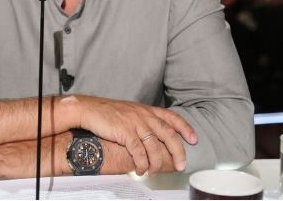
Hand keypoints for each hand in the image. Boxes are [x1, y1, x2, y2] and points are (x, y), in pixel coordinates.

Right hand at [71, 95, 195, 175]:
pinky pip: (138, 152)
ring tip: (153, 172)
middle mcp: (144, 115)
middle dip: (178, 152)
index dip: (185, 128)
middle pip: (169, 134)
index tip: (194, 139)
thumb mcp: (130, 112)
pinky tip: (140, 169)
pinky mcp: (125, 133)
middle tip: (180, 165)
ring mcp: (135, 123)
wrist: (89, 109)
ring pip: (154, 147)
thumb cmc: (108, 112)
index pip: (172, 117)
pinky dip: (141, 164)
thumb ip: (144, 120)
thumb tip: (155, 135)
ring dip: (156, 163)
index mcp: (147, 110)